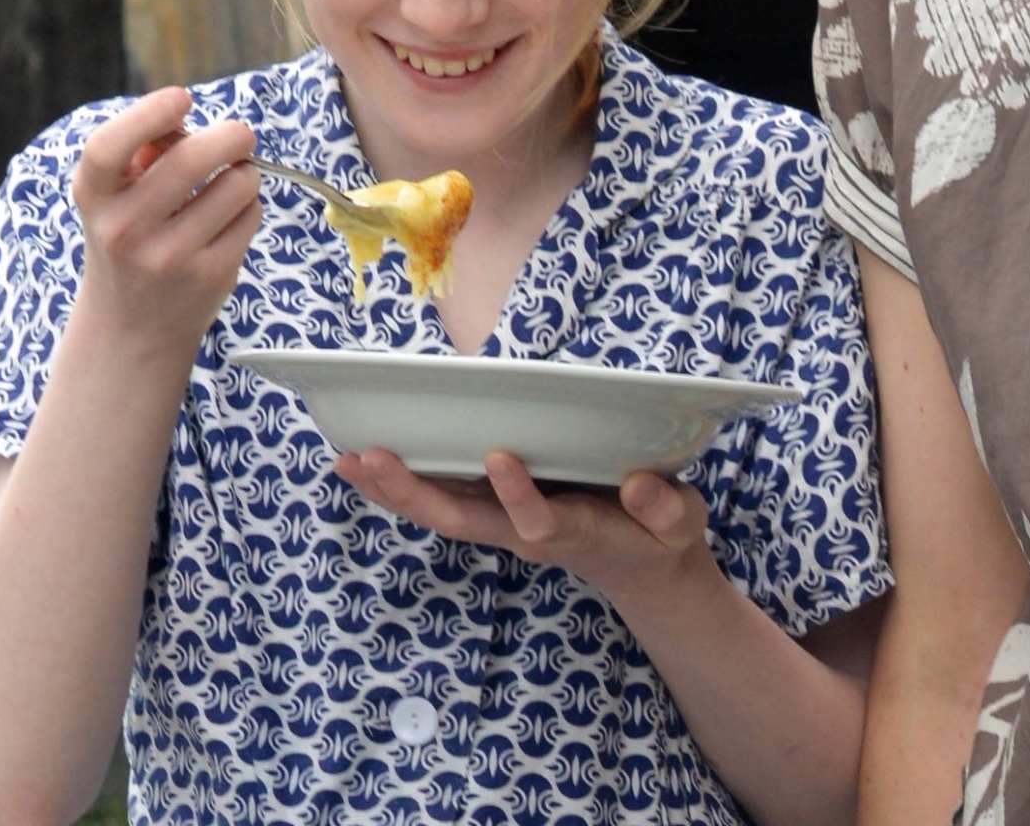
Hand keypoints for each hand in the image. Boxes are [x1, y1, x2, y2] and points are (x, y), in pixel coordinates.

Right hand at [68, 87, 264, 354]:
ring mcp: (167, 257)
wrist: (131, 327)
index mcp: (94, 197)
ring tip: (227, 185)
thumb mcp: (115, 196)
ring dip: (244, 173)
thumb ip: (142, 153)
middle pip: (191, 159)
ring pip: (236, 184)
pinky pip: (251, 216)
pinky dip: (248, 207)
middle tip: (240, 135)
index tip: (182, 98)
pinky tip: (226, 221)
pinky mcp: (208, 276)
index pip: (108, 148)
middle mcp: (124, 229)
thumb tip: (185, 122)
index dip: (147, 114)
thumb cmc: (129, 239)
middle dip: (231, 135)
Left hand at [336, 448, 721, 611]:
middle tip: (374, 458)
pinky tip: (363, 464)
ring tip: (348, 459)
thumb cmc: (662, 538)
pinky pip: (443, 503)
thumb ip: (664, 508)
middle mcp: (528, 533)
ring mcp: (507, 527)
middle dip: (415, 492)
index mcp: (575, 533)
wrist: (644, 571)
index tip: (501, 457)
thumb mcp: (681, 523)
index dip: (518, 495)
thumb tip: (639, 486)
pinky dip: (401, 486)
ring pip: (442, 514)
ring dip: (393, 490)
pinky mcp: (497, 515)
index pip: (538, 520)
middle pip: (463, 521)